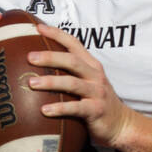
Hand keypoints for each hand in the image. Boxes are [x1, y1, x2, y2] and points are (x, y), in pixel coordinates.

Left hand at [27, 24, 135, 148]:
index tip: (37, 27)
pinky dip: (60, 108)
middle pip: (72, 61)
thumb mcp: (89, 82)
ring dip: (51, 82)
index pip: (74, 44)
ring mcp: (97, 92)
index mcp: (92, 65)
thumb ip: (71, 72)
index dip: (57, 34)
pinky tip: (44, 110)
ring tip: (31, 83)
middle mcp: (95, 76)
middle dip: (50, 57)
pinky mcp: (96, 110)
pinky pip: (76, 108)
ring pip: (72, 83)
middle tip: (30, 57)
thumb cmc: (97, 101)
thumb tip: (39, 65)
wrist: (121, 123)